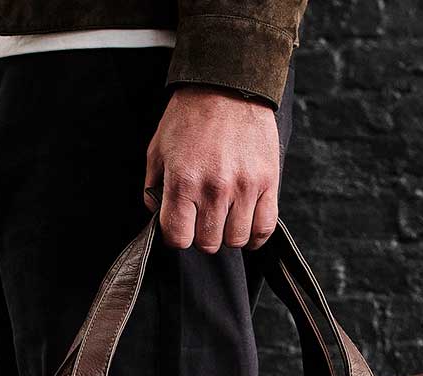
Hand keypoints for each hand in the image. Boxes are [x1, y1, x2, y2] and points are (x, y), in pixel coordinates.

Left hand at [144, 86, 280, 252]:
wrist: (227, 86)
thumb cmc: (190, 117)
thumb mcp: (157, 149)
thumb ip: (153, 188)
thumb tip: (159, 216)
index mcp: (183, 181)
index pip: (178, 238)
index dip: (177, 236)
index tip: (181, 225)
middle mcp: (214, 188)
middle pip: (208, 243)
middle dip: (202, 235)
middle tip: (203, 217)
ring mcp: (244, 186)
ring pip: (236, 239)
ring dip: (227, 234)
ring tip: (224, 218)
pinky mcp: (268, 181)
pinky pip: (265, 227)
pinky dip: (255, 236)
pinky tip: (246, 226)